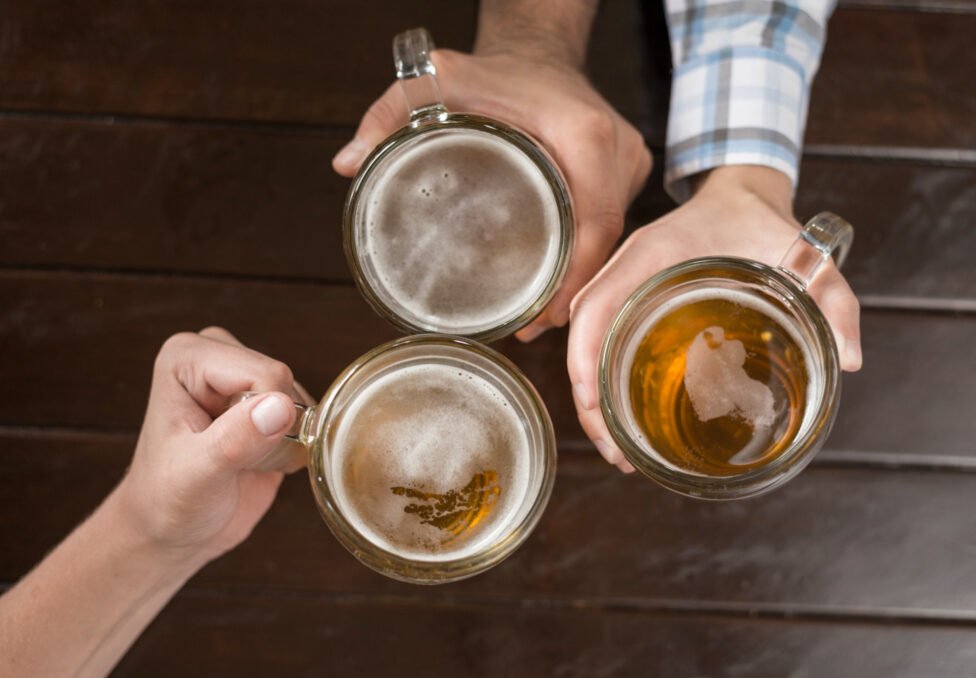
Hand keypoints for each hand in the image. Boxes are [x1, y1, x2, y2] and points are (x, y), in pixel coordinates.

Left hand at [109, 327, 308, 562]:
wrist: (171, 531)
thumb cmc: (167, 502)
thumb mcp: (196, 476)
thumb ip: (236, 440)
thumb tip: (281, 406)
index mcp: (188, 357)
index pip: (264, 374)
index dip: (261, 422)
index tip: (225, 453)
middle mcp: (216, 356)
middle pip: (284, 382)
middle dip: (273, 430)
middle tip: (234, 460)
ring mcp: (242, 376)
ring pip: (300, 401)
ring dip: (283, 442)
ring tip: (242, 462)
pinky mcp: (266, 401)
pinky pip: (307, 416)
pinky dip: (292, 447)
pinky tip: (259, 463)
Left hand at [333, 48, 651, 341]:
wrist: (537, 50)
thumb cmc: (495, 71)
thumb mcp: (439, 81)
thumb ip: (392, 113)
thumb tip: (349, 162)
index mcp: (583, 134)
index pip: (596, 221)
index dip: (575, 276)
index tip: (543, 314)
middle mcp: (615, 150)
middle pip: (607, 239)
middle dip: (573, 291)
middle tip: (533, 328)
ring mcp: (625, 161)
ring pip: (613, 236)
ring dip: (581, 279)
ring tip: (541, 318)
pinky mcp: (624, 170)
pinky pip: (611, 221)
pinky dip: (587, 256)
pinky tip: (561, 285)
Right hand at [567, 166, 862, 471]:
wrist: (741, 195)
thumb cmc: (762, 221)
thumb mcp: (804, 254)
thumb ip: (833, 298)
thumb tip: (849, 359)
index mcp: (653, 254)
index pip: (596, 305)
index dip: (585, 356)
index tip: (595, 402)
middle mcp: (628, 270)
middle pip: (583, 335)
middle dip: (588, 398)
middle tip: (617, 453)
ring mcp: (625, 286)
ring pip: (588, 343)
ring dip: (593, 398)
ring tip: (620, 451)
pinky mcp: (632, 301)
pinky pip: (603, 340)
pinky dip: (605, 381)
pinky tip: (626, 417)